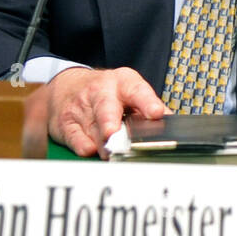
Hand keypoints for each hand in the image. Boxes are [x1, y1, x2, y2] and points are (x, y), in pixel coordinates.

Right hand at [45, 67, 167, 157]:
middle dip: (110, 121)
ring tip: (111, 153)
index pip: (137, 91)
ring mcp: (81, 106)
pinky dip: (82, 145)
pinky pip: (74, 136)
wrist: (67, 86)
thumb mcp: (129, 90)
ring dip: (102, 142)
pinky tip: (90, 150)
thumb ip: (149, 106)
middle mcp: (101, 91)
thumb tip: (171, 122)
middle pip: (106, 106)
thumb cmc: (107, 93)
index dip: (147, 102)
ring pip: (92, 127)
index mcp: (123, 82)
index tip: (155, 113)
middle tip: (114, 134)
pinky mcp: (66, 122)